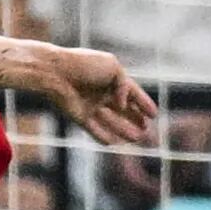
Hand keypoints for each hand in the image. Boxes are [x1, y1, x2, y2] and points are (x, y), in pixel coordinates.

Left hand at [40, 45, 156, 146]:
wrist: (56, 72)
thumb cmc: (84, 65)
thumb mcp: (112, 67)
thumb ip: (125, 85)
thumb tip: (124, 105)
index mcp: (109, 78)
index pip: (131, 92)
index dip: (143, 103)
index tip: (154, 114)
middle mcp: (101, 93)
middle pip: (122, 110)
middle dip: (135, 119)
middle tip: (147, 130)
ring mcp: (90, 106)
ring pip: (111, 122)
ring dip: (124, 130)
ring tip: (138, 138)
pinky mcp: (80, 117)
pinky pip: (95, 131)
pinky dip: (105, 137)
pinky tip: (116, 144)